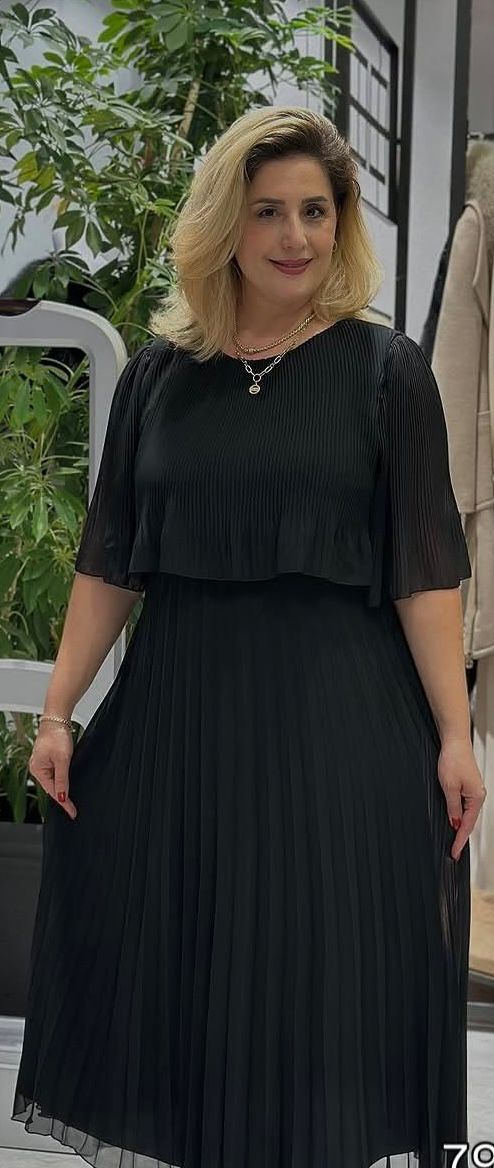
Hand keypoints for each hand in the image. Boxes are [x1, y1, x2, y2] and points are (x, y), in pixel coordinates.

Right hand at [28, 722, 76, 819]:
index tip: (72, 813)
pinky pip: (56, 774)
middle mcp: (39, 768)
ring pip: (55, 781)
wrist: (57, 719)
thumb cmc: (57, 736)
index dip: (64, 803)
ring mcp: (43, 764)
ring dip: (63, 789)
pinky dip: (63, 780)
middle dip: (63, 798)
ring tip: (72, 802)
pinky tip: (68, 785)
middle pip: (52, 788)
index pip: (53, 792)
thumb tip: (62, 797)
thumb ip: (63, 779)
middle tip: (73, 810)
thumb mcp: (62, 760)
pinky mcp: (49, 759)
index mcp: (38, 770)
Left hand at [437, 737, 485, 860]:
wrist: (455, 742)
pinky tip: (455, 821)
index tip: (455, 853)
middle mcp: (478, 796)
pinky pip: (466, 806)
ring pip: (468, 815)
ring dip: (461, 828)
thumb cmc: (453, 759)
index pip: (467, 825)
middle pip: (470, 822)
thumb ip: (453, 808)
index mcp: (476, 798)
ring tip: (454, 842)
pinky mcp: (469, 786)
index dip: (459, 840)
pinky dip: (460, 816)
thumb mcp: (449, 787)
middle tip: (454, 852)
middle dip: (461, 837)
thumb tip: (455, 823)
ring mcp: (474, 791)